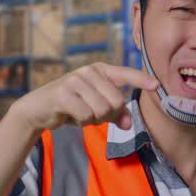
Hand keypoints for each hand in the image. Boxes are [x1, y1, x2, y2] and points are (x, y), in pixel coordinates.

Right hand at [9, 63, 158, 132]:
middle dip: (108, 115)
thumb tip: (128, 124)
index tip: (157, 85)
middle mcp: (89, 71)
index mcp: (100, 70)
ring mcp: (75, 80)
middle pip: (116, 101)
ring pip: (102, 110)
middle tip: (93, 115)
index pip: (126, 74)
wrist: (38, 109)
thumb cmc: (71, 106)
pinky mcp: (63, 93)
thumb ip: (115, 114)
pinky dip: (82, 122)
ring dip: (94, 120)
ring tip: (81, 114)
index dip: (142, 80)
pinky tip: (72, 117)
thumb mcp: (95, 108)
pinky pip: (86, 115)